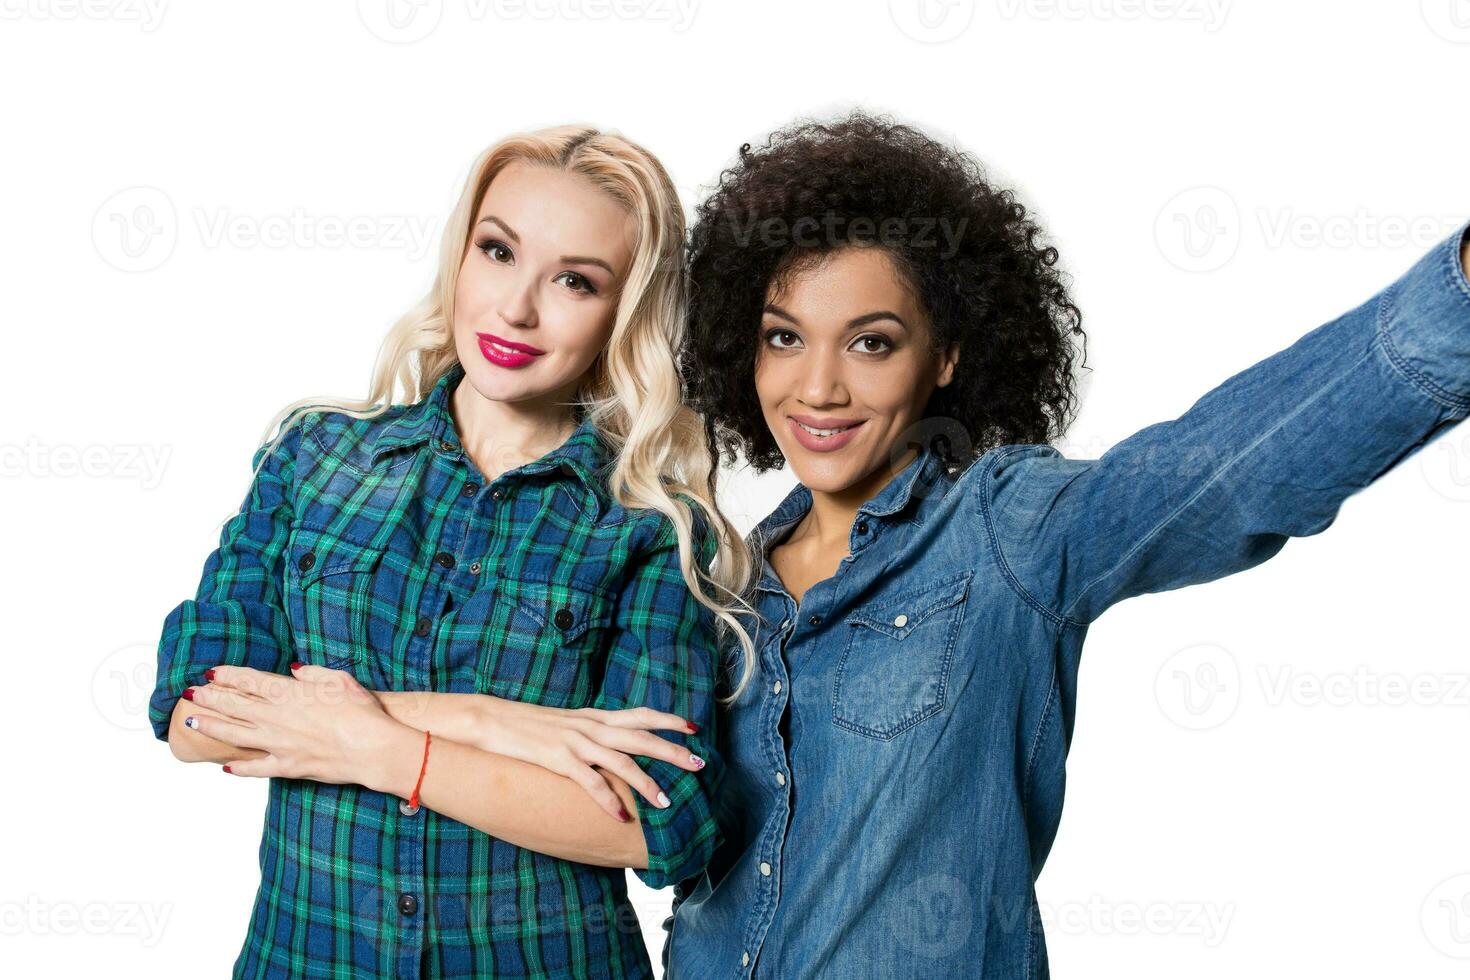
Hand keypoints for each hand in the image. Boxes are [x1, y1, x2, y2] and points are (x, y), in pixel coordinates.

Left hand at [185, 663, 405, 785]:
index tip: (212, 672)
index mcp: (290, 694)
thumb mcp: (340, 680)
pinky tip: (226, 766)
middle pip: (235, 705)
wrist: (373, 748)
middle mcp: (278, 718)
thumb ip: (313, 673)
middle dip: (210, 698)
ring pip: (235, 735)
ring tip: (192, 722)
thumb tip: (293, 671)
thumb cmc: (362, 712)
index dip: (228, 675)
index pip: (250, 681)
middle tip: (191, 693)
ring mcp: (279, 744)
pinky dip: (240, 768)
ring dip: (211, 727)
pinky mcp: (287, 766)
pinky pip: (256, 767)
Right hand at [479, 700, 706, 820]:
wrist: (490, 720)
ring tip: (667, 802)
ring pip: (621, 761)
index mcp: (594, 717)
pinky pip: (590, 783)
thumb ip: (590, 731)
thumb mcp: (566, 723)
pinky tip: (622, 817)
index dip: (668, 719)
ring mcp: (575, 742)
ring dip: (646, 782)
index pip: (640, 714)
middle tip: (700, 764)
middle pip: (641, 737)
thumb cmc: (527, 725)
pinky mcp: (557, 760)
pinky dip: (609, 801)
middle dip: (673, 751)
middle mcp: (590, 726)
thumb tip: (612, 743)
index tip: (694, 728)